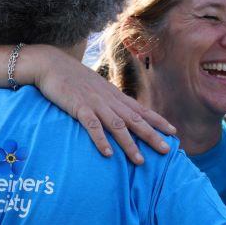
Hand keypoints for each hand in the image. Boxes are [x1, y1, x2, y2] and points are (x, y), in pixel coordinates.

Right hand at [30, 46, 175, 164]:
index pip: (141, 109)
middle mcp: (109, 100)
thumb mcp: (96, 87)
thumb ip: (108, 100)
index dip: (158, 121)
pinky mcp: (79, 107)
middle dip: (152, 135)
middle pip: (135, 120)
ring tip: (140, 161)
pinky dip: (101, 140)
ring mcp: (95, 103)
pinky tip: (108, 154)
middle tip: (167, 150)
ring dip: (129, 144)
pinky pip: (92, 126)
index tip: (173, 132)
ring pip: (117, 126)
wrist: (52, 64)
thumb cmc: (73, 78)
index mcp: (114, 96)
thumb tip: (119, 113)